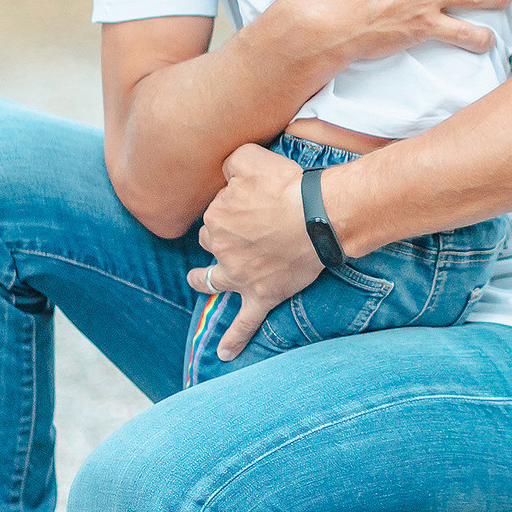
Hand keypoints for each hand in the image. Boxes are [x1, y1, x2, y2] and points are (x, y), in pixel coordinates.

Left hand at [186, 143, 324, 359]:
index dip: (230, 206)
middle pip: (212, 242)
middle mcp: (221, 248)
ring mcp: (239, 275)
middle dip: (220, 237)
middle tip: (244, 229)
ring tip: (194, 280)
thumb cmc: (287, 186)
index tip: (249, 202)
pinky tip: (224, 354)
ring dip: (202, 279)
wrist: (317, 217)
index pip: (215, 211)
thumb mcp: (251, 158)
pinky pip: (245, 323)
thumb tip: (223, 173)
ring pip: (212, 279)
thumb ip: (229, 163)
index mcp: (216, 216)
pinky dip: (234, 339)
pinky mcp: (262, 295)